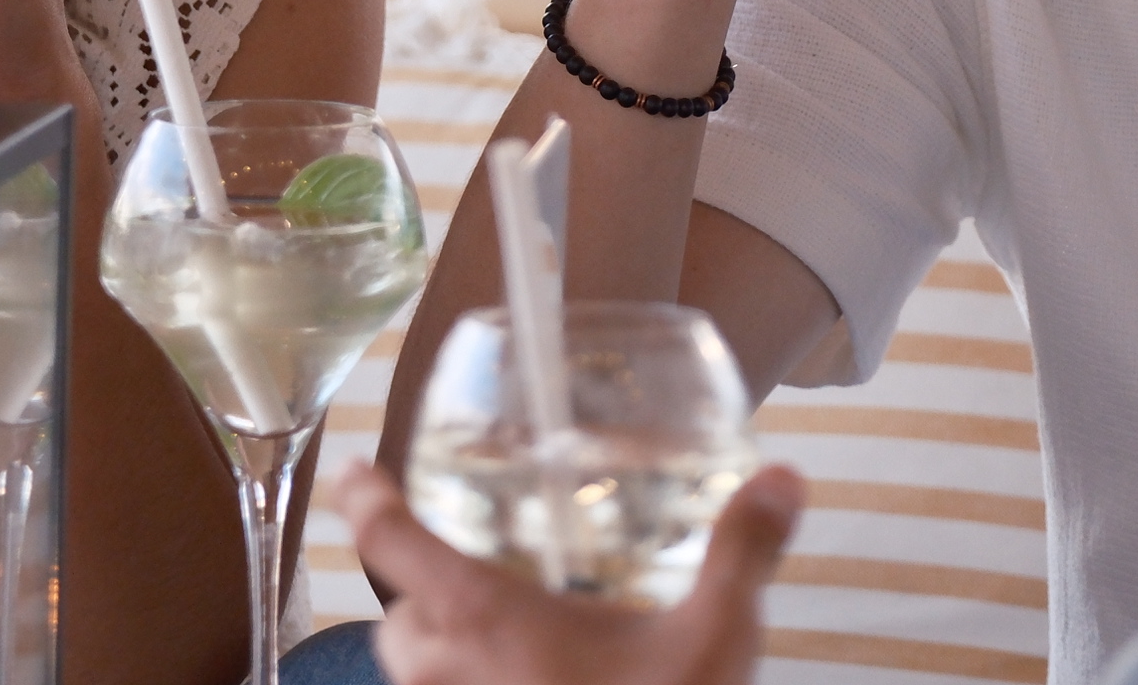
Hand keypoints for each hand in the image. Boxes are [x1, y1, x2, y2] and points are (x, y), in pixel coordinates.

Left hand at [331, 461, 803, 684]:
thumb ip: (744, 550)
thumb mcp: (717, 638)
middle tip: (469, 576)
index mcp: (485, 620)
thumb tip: (783, 479)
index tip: (354, 474)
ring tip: (503, 644)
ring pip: (414, 681)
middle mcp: (447, 677)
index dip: (365, 501)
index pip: (392, 543)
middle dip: (420, 596)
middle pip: (397, 621)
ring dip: (441, 657)